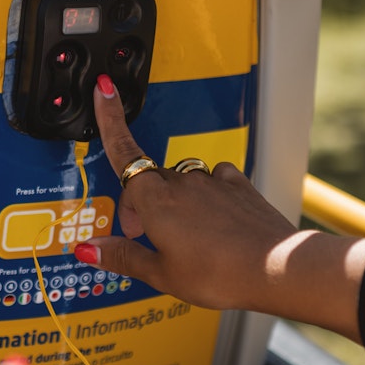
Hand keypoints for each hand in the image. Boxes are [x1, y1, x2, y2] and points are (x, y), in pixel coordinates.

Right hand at [75, 75, 298, 310]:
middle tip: (144, 237)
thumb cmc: (220, 274)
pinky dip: (206, 194)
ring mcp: (213, 180)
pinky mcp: (238, 185)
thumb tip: (89, 250)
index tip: (103, 90)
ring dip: (173, 201)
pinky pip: (213, 179)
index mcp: (155, 200)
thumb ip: (123, 256)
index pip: (123, 150)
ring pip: (180, 180)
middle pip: (148, 179)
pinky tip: (212, 217)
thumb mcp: (162, 274)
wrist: (276, 269)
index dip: (109, 118)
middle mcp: (182, 182)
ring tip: (184, 237)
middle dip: (140, 204)